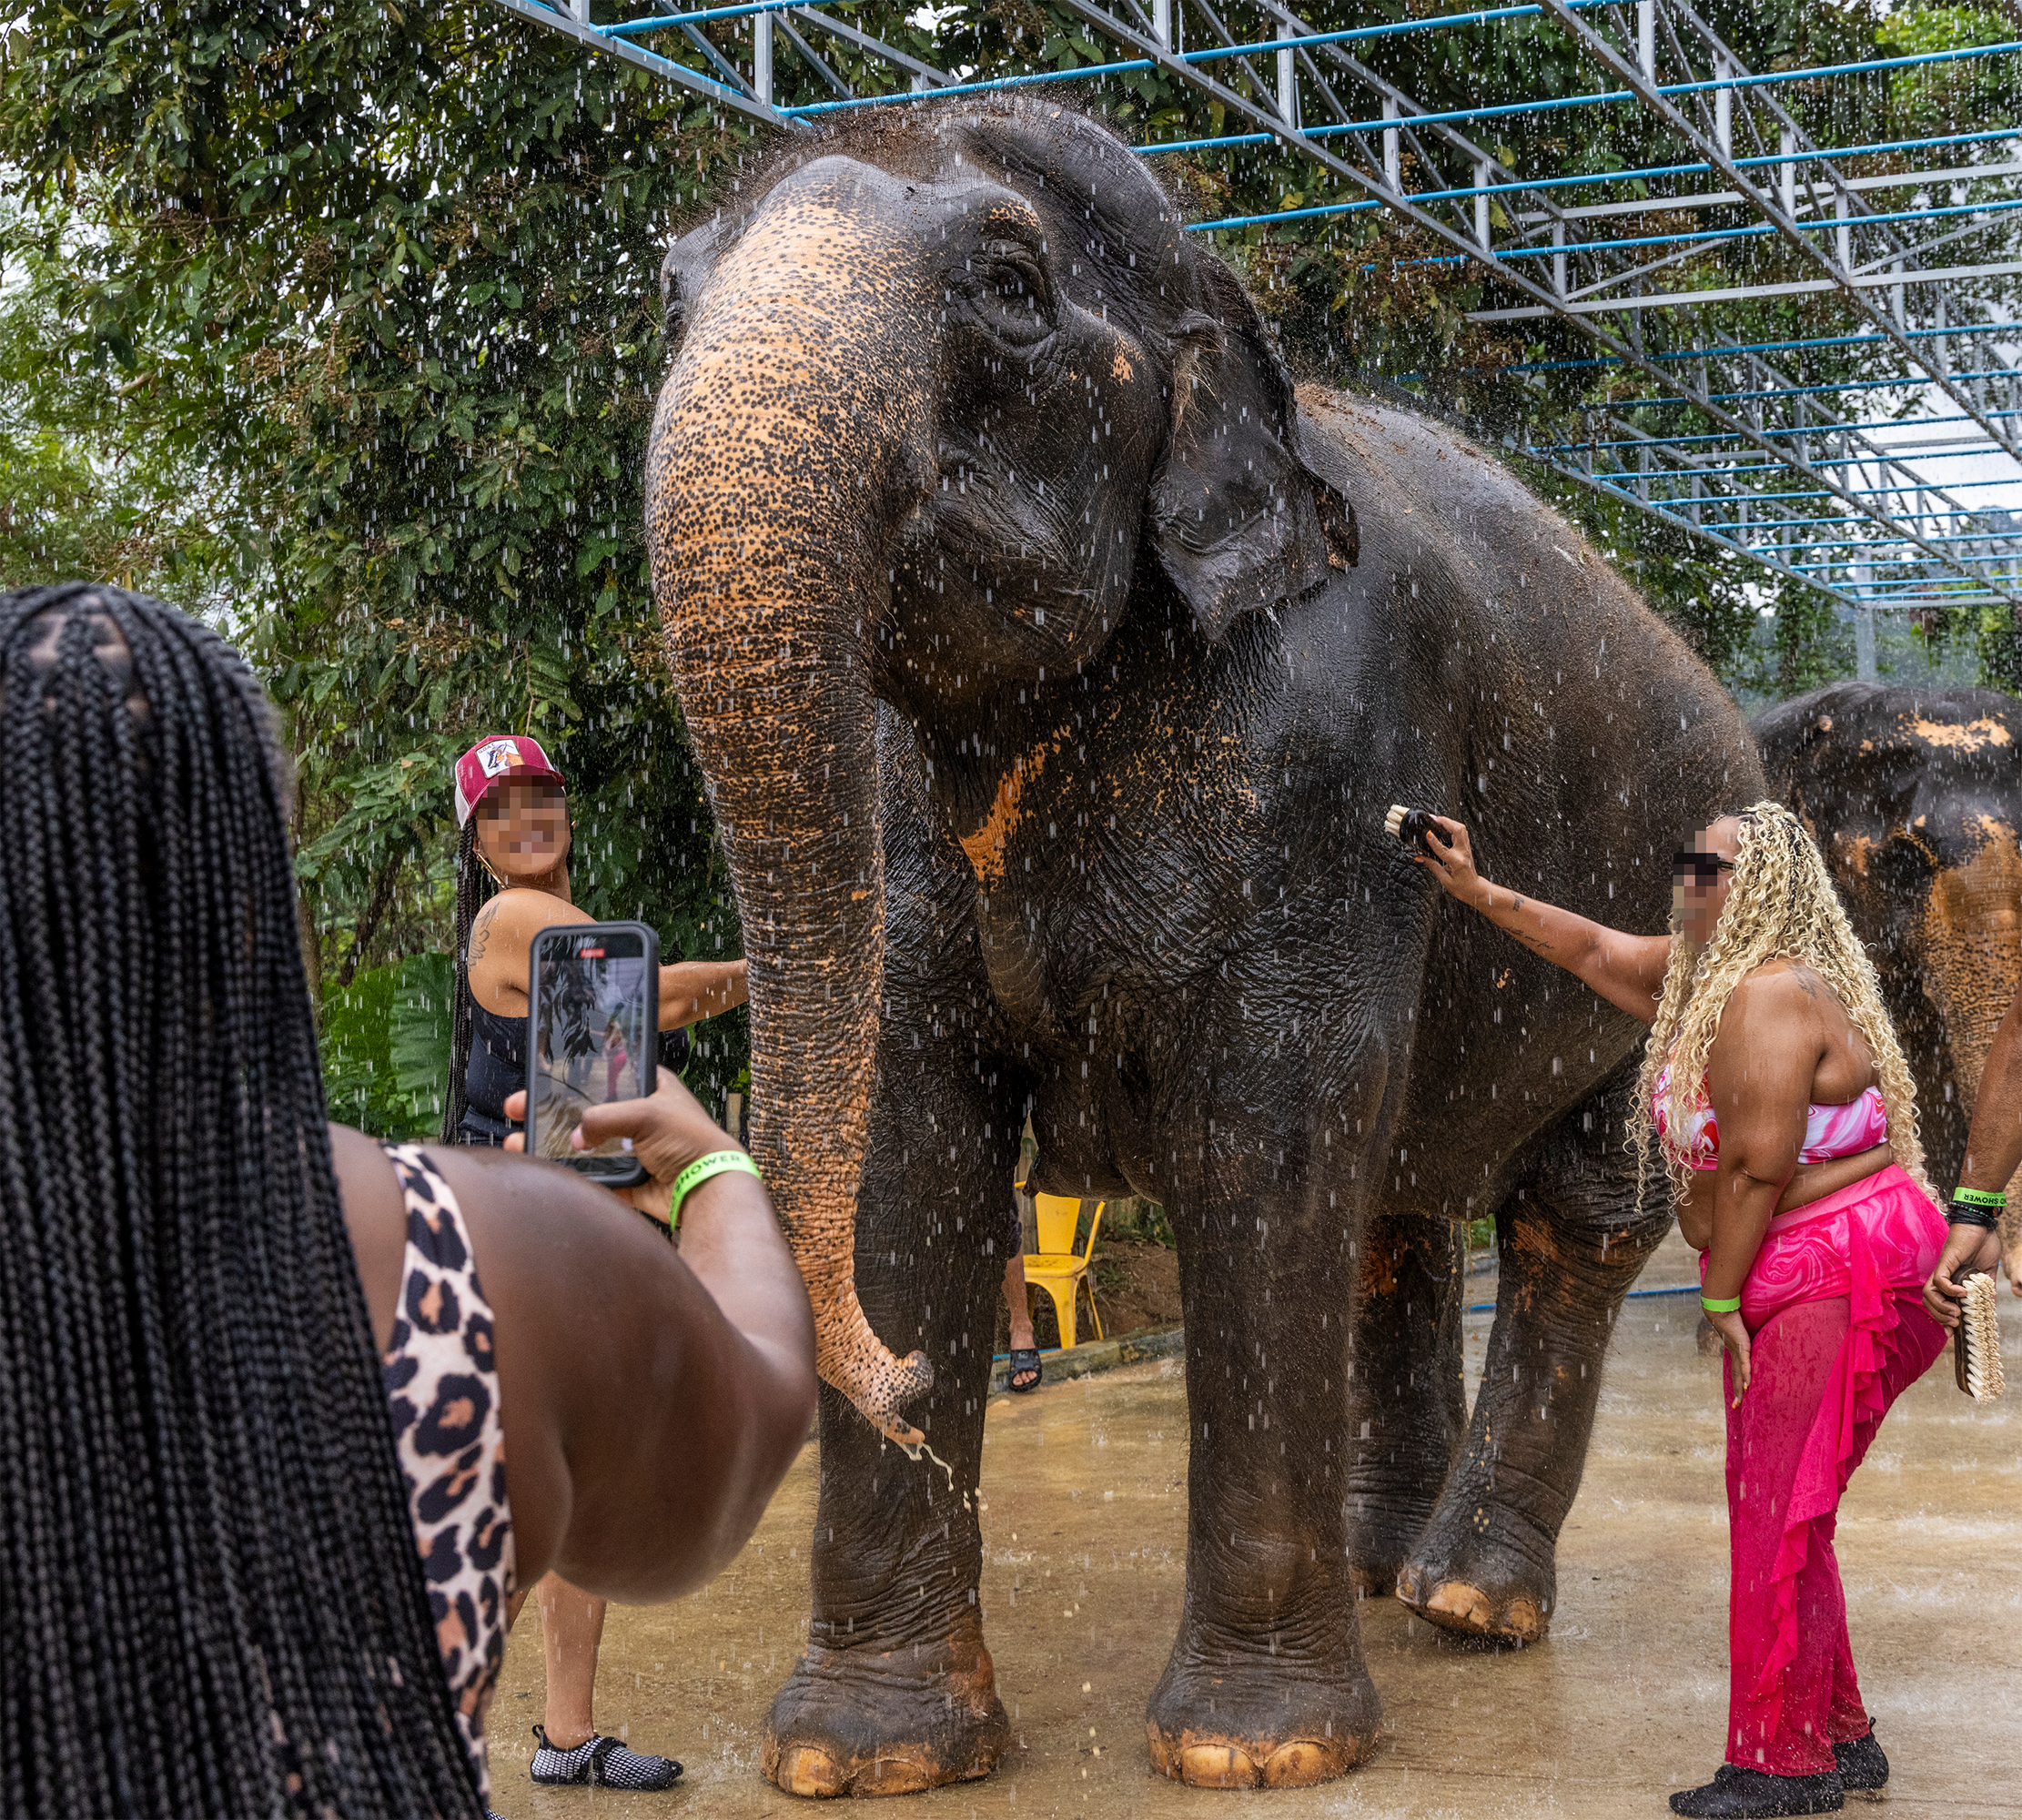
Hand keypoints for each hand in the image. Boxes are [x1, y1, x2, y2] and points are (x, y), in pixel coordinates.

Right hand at [504, 1072, 740, 1225]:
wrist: (709, 1188)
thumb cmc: (689, 1140)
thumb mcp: (647, 1115)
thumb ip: (604, 1119)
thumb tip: (574, 1138)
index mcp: (648, 1087)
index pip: (601, 1076)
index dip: (569, 1078)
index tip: (536, 1083)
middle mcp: (637, 1116)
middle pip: (585, 1110)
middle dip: (550, 1113)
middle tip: (517, 1113)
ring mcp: (631, 1148)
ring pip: (584, 1144)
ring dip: (553, 1145)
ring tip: (519, 1145)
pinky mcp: (627, 1178)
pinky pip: (593, 1175)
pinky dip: (571, 1174)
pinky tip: (545, 1170)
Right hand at [1410, 815, 1487, 909]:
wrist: (1475, 889)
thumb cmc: (1461, 888)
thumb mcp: (1444, 880)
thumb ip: (1432, 865)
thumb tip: (1420, 857)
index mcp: (1457, 863)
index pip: (1443, 849)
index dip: (1434, 841)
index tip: (1427, 833)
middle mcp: (1463, 853)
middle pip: (1458, 831)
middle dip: (1445, 822)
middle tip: (1432, 819)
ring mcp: (1466, 849)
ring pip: (1461, 829)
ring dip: (1450, 822)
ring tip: (1437, 820)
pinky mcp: (1466, 848)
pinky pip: (1462, 832)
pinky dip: (1453, 826)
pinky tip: (1445, 825)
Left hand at [1705, 1306, 1750, 1404]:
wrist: (1722, 1311)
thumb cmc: (1733, 1319)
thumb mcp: (1743, 1332)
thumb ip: (1748, 1337)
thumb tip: (1752, 1338)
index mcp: (1735, 1354)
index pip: (1736, 1373)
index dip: (1737, 1385)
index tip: (1738, 1397)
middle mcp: (1735, 1356)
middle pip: (1736, 1378)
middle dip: (1737, 1393)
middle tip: (1737, 1407)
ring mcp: (1738, 1353)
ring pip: (1740, 1375)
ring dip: (1740, 1389)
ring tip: (1741, 1402)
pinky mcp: (1742, 1347)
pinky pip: (1745, 1364)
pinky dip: (1746, 1375)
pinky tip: (1748, 1385)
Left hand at [1922, 1223, 2002, 1327]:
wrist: (1981, 1227)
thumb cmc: (1983, 1247)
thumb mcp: (1987, 1275)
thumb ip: (1986, 1291)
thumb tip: (1990, 1308)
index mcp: (1951, 1282)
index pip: (1938, 1303)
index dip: (1941, 1319)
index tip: (1952, 1333)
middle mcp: (1942, 1277)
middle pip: (1928, 1301)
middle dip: (1939, 1317)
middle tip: (1956, 1323)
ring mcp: (1942, 1269)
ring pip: (1928, 1293)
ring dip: (1940, 1307)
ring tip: (1956, 1313)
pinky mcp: (1945, 1262)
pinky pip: (1940, 1279)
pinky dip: (1948, 1289)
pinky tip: (1962, 1293)